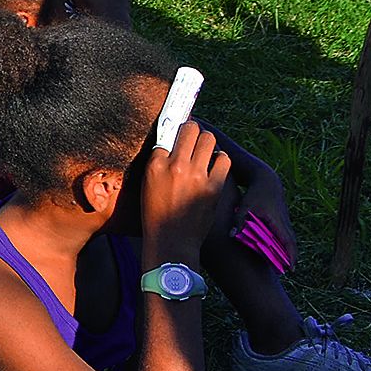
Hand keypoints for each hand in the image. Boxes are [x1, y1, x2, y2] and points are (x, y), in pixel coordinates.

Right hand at [142, 119, 230, 254]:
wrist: (172, 242)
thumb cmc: (156, 214)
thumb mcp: (148, 184)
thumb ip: (158, 164)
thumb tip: (170, 146)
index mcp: (155, 165)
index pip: (166, 133)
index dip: (173, 131)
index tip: (177, 131)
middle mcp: (175, 166)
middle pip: (190, 129)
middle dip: (193, 129)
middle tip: (193, 135)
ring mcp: (196, 175)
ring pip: (209, 139)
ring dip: (207, 142)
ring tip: (205, 149)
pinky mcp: (214, 186)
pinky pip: (223, 159)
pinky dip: (220, 159)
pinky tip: (215, 165)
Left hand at [232, 173, 295, 264]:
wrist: (266, 179)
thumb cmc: (255, 193)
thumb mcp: (246, 206)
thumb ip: (239, 221)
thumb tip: (232, 235)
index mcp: (277, 223)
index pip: (288, 243)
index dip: (290, 256)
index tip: (291, 269)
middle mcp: (284, 223)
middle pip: (291, 243)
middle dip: (290, 257)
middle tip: (288, 270)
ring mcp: (285, 220)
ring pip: (289, 238)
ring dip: (288, 250)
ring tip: (284, 263)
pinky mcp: (282, 217)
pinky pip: (285, 233)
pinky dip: (284, 242)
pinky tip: (279, 249)